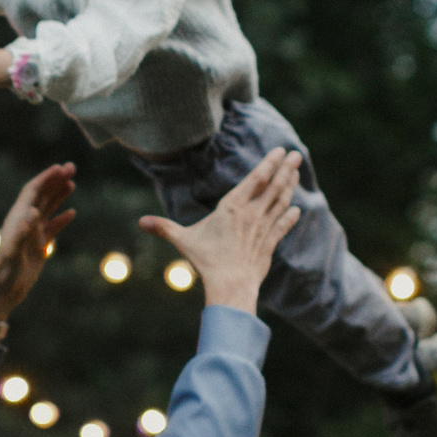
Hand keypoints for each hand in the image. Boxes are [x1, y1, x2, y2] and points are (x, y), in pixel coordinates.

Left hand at [0, 163, 77, 323]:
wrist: (2, 292)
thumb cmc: (4, 273)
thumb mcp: (12, 254)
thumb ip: (21, 233)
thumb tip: (32, 212)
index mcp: (18, 219)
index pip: (33, 191)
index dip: (46, 178)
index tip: (60, 167)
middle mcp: (24, 223)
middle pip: (41, 195)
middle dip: (55, 180)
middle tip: (72, 167)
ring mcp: (31, 234)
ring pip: (47, 209)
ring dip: (58, 195)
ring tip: (72, 183)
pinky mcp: (37, 247)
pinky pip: (51, 228)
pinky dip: (61, 219)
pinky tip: (71, 213)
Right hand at [137, 148, 302, 314]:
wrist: (231, 285)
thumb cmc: (207, 261)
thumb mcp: (184, 241)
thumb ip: (164, 228)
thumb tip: (140, 222)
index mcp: (233, 207)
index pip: (256, 179)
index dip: (269, 163)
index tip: (280, 151)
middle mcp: (252, 214)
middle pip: (274, 186)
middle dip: (286, 169)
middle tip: (297, 155)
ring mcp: (263, 229)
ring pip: (281, 203)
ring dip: (290, 187)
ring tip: (296, 174)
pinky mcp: (269, 244)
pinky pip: (282, 226)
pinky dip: (290, 217)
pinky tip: (297, 210)